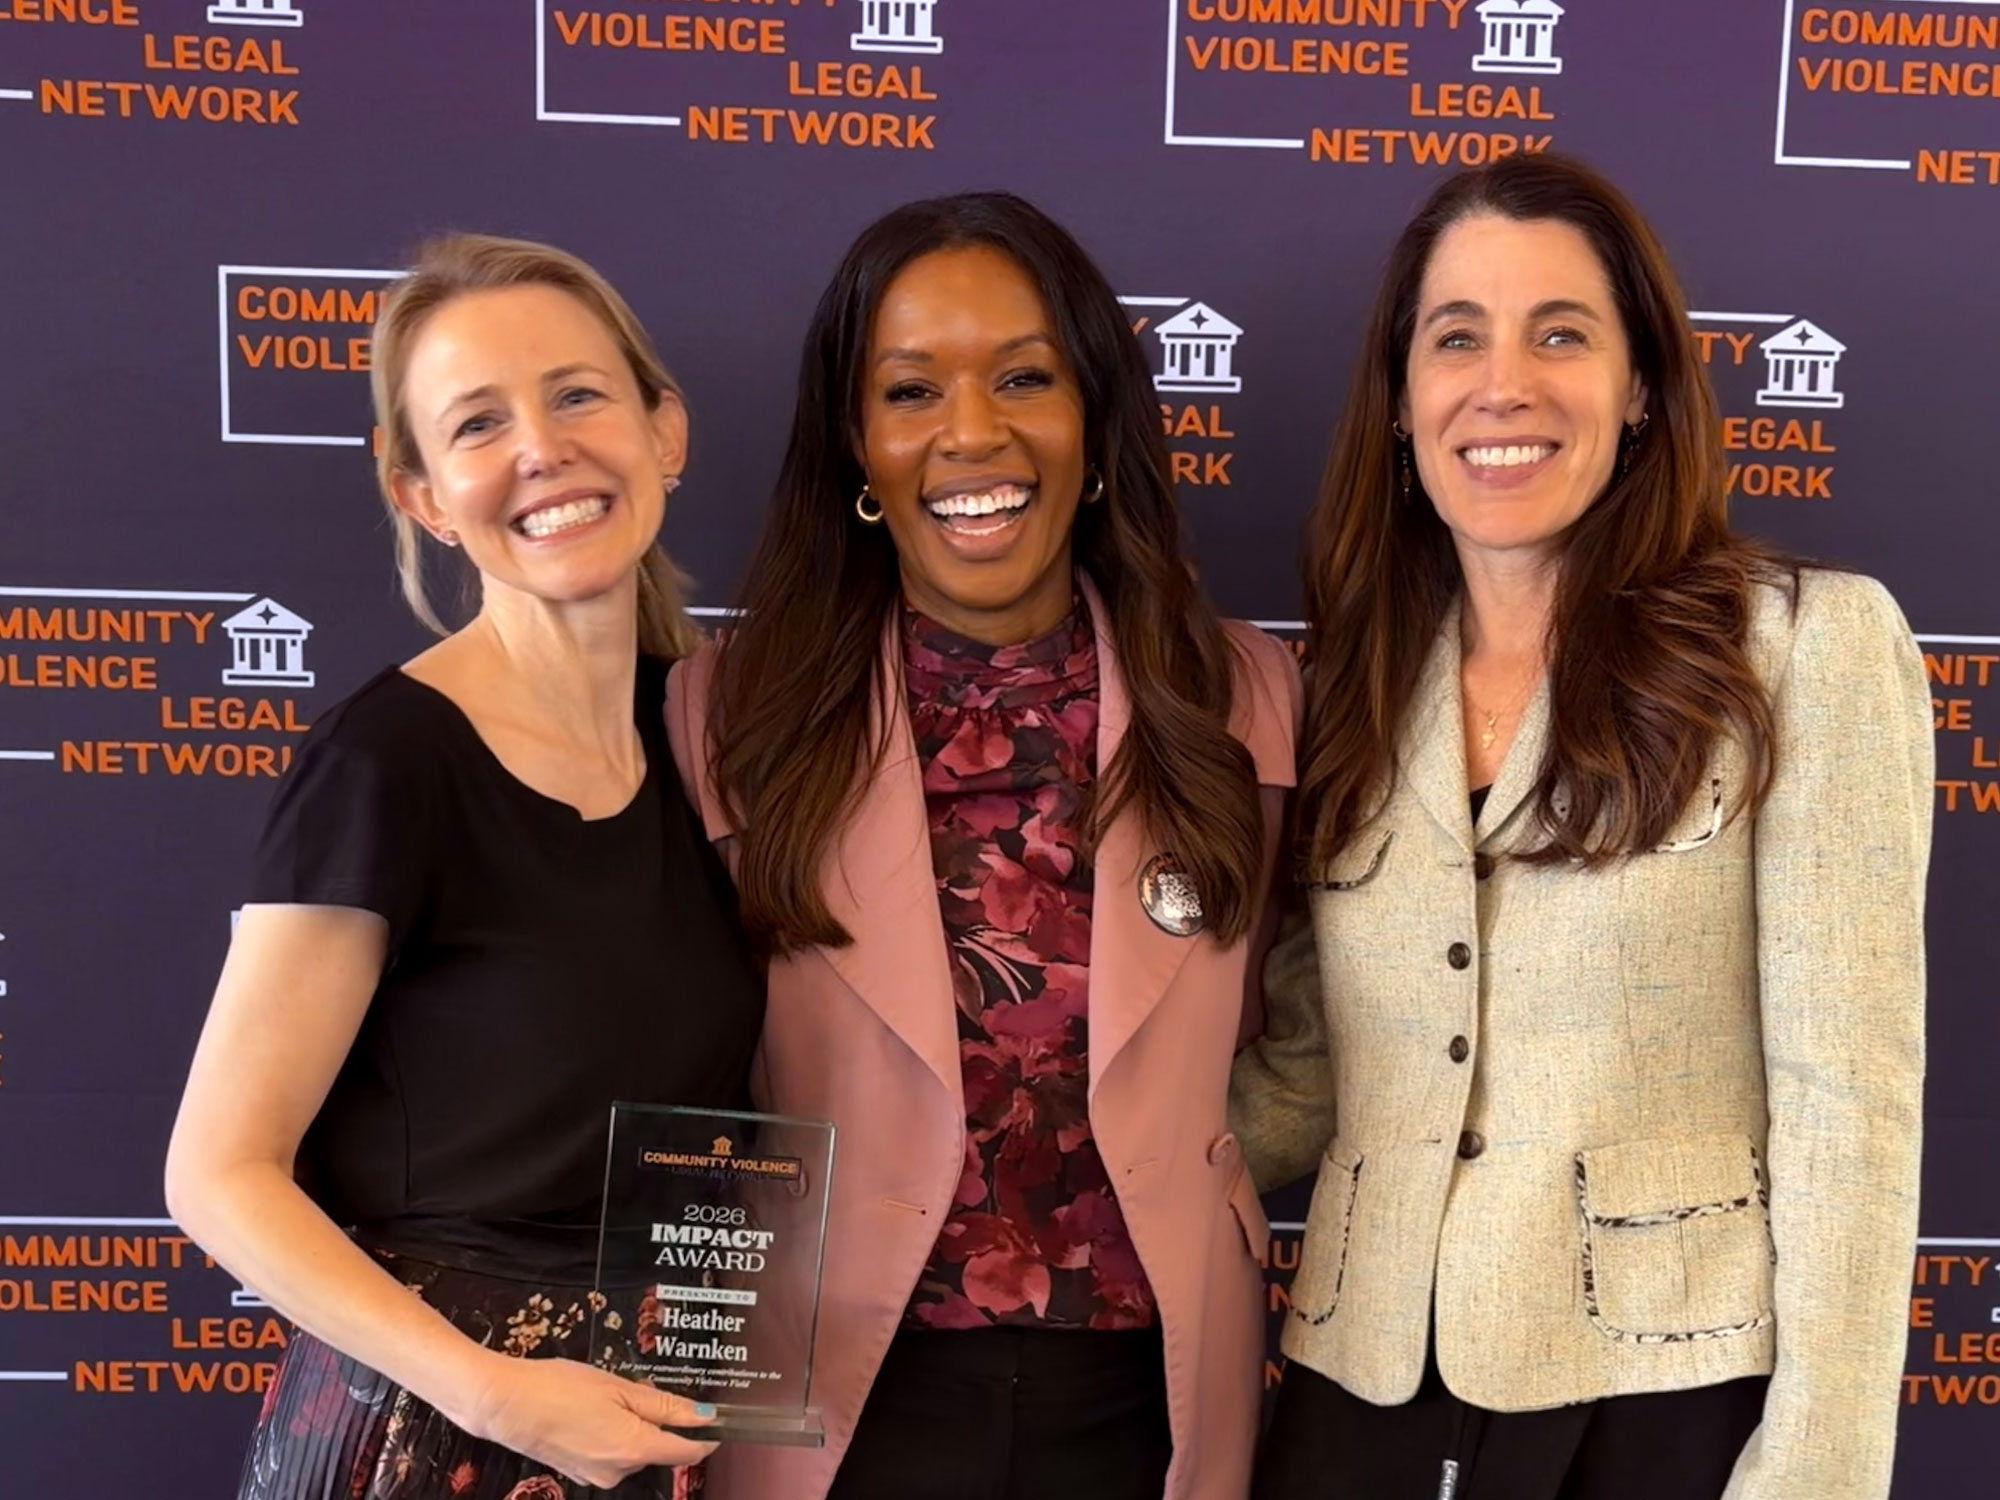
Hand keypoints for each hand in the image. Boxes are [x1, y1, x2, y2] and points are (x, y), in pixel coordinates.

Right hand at [462, 1354, 718, 1487]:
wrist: (505, 1404)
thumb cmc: (562, 1388)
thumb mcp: (619, 1388)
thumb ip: (663, 1406)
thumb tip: (704, 1418)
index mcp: (635, 1448)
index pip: (686, 1452)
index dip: (705, 1437)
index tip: (718, 1421)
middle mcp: (619, 1471)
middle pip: (657, 1449)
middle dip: (659, 1423)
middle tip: (640, 1389)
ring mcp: (596, 1475)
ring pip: (632, 1451)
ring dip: (632, 1427)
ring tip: (606, 1395)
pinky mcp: (578, 1472)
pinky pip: (609, 1454)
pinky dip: (611, 1434)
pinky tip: (591, 1411)